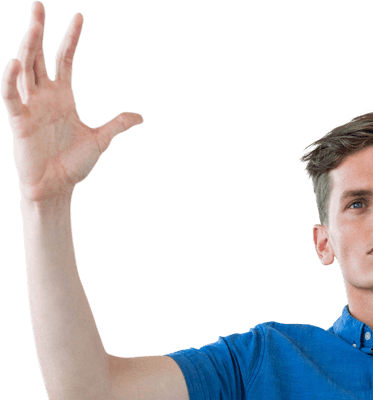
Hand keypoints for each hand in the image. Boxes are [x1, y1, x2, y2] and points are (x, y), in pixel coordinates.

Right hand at [1, 1, 143, 203]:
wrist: (56, 189)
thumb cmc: (73, 166)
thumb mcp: (100, 141)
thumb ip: (117, 125)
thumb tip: (139, 118)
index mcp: (63, 96)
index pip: (65, 58)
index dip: (71, 37)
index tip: (79, 16)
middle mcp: (45, 96)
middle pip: (39, 54)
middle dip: (39, 29)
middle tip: (39, 4)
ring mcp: (31, 106)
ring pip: (25, 68)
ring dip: (27, 45)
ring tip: (33, 24)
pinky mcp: (20, 120)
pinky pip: (12, 96)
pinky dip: (11, 80)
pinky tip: (16, 64)